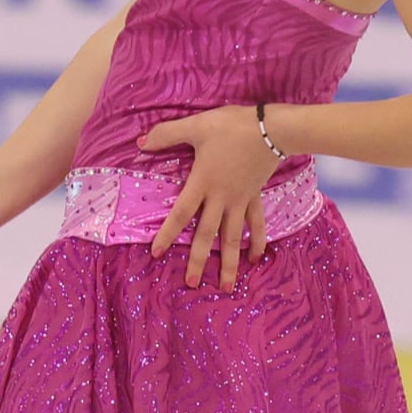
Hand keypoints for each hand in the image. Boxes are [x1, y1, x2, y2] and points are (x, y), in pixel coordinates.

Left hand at [140, 105, 279, 290]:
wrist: (272, 128)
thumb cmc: (232, 126)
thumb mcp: (196, 125)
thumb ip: (167, 134)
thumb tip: (140, 143)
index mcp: (203, 183)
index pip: (181, 213)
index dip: (168, 233)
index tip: (156, 253)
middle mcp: (221, 198)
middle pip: (207, 235)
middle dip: (199, 260)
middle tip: (192, 284)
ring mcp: (240, 201)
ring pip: (233, 238)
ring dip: (229, 263)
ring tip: (226, 287)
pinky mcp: (255, 197)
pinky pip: (256, 224)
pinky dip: (256, 242)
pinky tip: (255, 259)